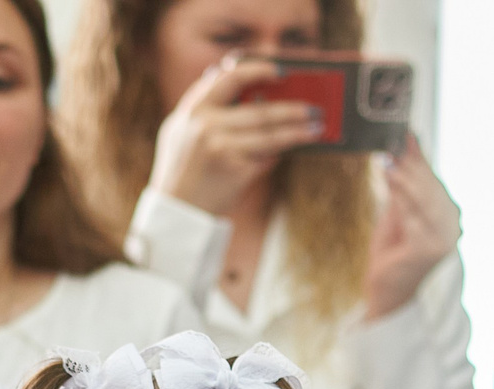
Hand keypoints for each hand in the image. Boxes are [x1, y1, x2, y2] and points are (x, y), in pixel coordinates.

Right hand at [150, 57, 323, 218]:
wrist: (176, 214)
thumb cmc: (183, 172)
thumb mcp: (182, 134)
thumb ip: (206, 111)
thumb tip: (250, 94)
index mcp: (191, 110)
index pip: (228, 78)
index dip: (256, 70)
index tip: (280, 71)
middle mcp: (205, 125)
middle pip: (260, 110)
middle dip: (291, 109)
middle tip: (313, 108)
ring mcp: (221, 147)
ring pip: (270, 134)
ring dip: (298, 131)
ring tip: (317, 127)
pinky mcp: (235, 170)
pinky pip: (265, 158)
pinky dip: (278, 154)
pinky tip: (294, 149)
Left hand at [361, 134, 459, 321]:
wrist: (387, 289)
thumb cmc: (393, 251)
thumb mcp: (398, 210)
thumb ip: (403, 183)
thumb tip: (401, 149)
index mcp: (448, 216)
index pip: (434, 181)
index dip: (420, 158)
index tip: (405, 136)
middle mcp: (452, 227)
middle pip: (432, 188)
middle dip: (412, 165)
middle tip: (394, 145)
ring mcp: (443, 240)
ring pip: (425, 200)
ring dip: (407, 177)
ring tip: (390, 160)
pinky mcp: (428, 250)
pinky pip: (414, 218)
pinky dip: (402, 199)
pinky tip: (391, 181)